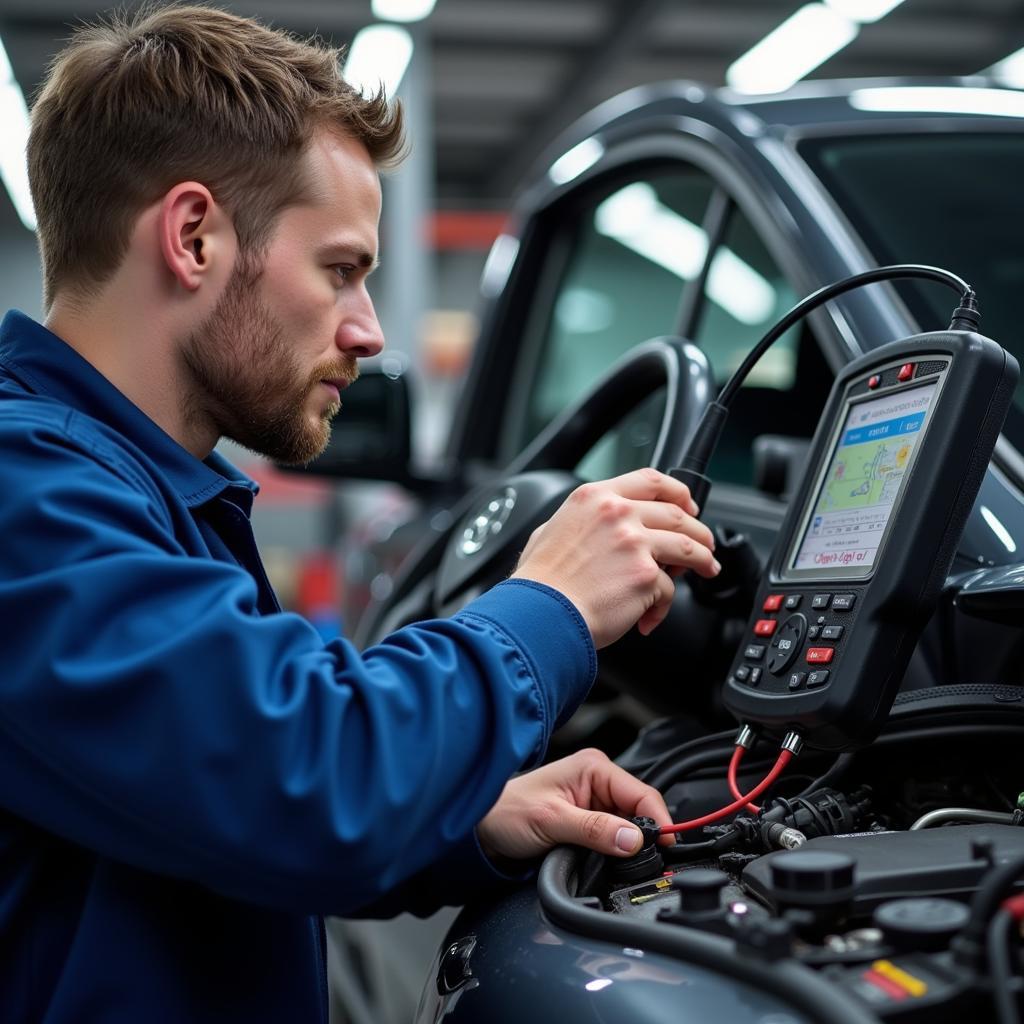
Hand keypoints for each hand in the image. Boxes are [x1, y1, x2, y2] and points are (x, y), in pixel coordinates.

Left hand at [476, 748, 672, 861]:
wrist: (482, 828)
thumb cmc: (506, 812)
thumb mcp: (552, 820)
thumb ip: (594, 830)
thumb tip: (633, 839)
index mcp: (593, 767)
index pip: (641, 793)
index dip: (658, 821)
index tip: (667, 847)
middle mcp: (597, 780)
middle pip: (640, 811)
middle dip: (645, 836)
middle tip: (644, 862)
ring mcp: (594, 801)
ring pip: (631, 826)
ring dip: (630, 845)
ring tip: (621, 862)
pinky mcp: (590, 821)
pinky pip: (616, 836)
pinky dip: (617, 850)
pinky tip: (610, 859)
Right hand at [511, 468, 718, 647]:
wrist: (539, 613)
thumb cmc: (540, 581)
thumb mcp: (549, 530)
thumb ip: (580, 522)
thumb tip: (593, 529)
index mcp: (594, 498)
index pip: (650, 481)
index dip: (678, 492)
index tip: (687, 506)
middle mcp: (617, 513)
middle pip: (676, 513)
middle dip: (698, 529)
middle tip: (704, 544)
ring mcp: (635, 543)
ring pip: (687, 546)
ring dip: (703, 559)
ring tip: (707, 569)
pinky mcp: (646, 575)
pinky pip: (669, 589)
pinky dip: (663, 605)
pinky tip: (650, 616)